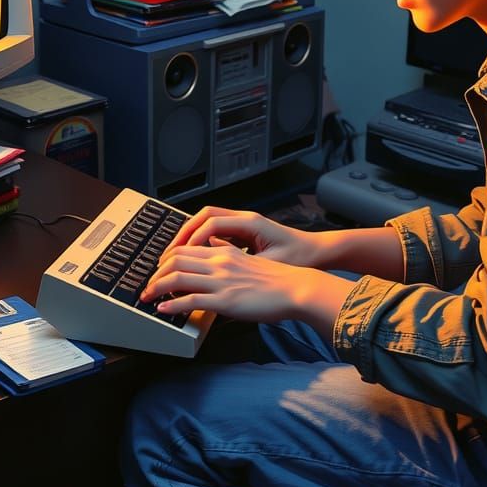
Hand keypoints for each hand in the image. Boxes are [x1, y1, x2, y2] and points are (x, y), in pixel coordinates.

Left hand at [141, 238, 353, 330]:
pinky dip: (172, 304)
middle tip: (148, 286)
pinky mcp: (225, 301)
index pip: (184, 249)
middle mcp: (219, 262)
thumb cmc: (276, 277)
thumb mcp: (248, 258)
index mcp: (224, 252)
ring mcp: (221, 281)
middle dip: (155, 273)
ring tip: (148, 298)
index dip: (165, 259)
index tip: (158, 270)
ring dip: (157, 288)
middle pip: (175, 260)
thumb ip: (228, 251)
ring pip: (177, 278)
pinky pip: (190, 301)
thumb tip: (213, 247)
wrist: (295, 288)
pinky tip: (164, 309)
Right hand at [160, 206, 320, 267]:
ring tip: (176, 253)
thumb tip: (217, 270)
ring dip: (190, 234)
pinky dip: (202, 239)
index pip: (212, 222)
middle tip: (169, 253)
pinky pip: (217, 229)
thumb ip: (243, 264)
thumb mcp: (270, 264)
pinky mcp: (245, 232)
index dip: (193, 237)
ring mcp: (244, 223)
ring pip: (208, 221)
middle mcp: (245, 219)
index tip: (181, 254)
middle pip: (204, 216)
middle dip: (184, 232)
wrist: (317, 253)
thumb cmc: (299, 257)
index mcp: (250, 223)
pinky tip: (194, 254)